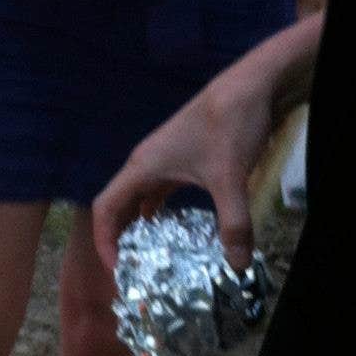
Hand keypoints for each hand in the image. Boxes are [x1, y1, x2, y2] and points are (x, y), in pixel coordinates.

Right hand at [92, 66, 271, 273]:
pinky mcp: (184, 157)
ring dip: (140, 225)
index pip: (106, 208)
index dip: (104, 239)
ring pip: (140, 198)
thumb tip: (238, 264)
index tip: (118, 267)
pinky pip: (161, 191)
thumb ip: (234, 224)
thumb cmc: (230, 125)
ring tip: (150, 255)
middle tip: (133, 269)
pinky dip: (161, 212)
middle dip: (120, 237)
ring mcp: (165, 159)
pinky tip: (174, 230)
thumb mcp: (230, 179)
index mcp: (143, 166)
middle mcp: (146, 163)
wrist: (251, 87)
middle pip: (119, 205)